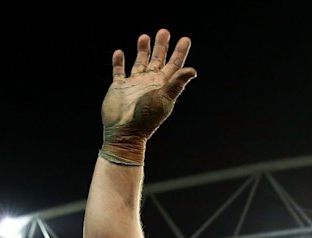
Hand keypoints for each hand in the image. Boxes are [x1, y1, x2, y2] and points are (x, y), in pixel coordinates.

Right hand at [101, 29, 196, 162]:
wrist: (125, 132)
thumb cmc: (146, 118)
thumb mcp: (164, 99)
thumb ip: (177, 83)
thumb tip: (193, 70)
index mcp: (162, 85)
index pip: (174, 65)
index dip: (180, 52)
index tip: (186, 39)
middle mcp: (149, 83)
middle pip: (158, 60)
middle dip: (162, 46)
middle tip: (164, 31)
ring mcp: (134, 85)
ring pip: (140, 62)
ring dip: (143, 50)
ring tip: (144, 36)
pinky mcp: (119, 87)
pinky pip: (119, 71)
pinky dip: (119, 62)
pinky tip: (119, 52)